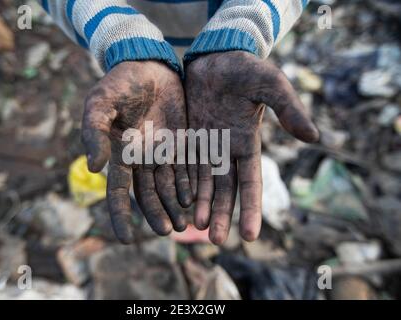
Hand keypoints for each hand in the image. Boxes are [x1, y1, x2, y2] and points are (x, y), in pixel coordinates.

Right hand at [82, 61, 191, 243]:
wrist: (148, 65)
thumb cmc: (119, 83)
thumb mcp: (100, 104)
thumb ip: (94, 133)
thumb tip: (93, 167)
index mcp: (120, 154)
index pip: (118, 193)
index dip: (121, 216)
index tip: (126, 240)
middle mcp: (141, 159)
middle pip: (149, 195)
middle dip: (157, 214)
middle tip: (168, 232)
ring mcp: (163, 152)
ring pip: (169, 187)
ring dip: (175, 206)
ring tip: (185, 225)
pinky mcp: (182, 142)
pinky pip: (187, 169)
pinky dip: (189, 186)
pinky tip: (194, 199)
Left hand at [185, 51, 318, 244]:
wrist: (216, 58)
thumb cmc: (247, 69)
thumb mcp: (272, 85)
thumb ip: (289, 110)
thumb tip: (314, 137)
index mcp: (248, 144)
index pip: (251, 183)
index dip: (250, 209)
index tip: (249, 236)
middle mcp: (225, 152)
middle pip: (224, 190)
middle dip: (221, 214)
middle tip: (215, 240)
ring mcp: (204, 146)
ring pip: (201, 183)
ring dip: (199, 205)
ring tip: (195, 227)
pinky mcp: (185, 138)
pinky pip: (181, 166)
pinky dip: (180, 184)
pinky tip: (175, 202)